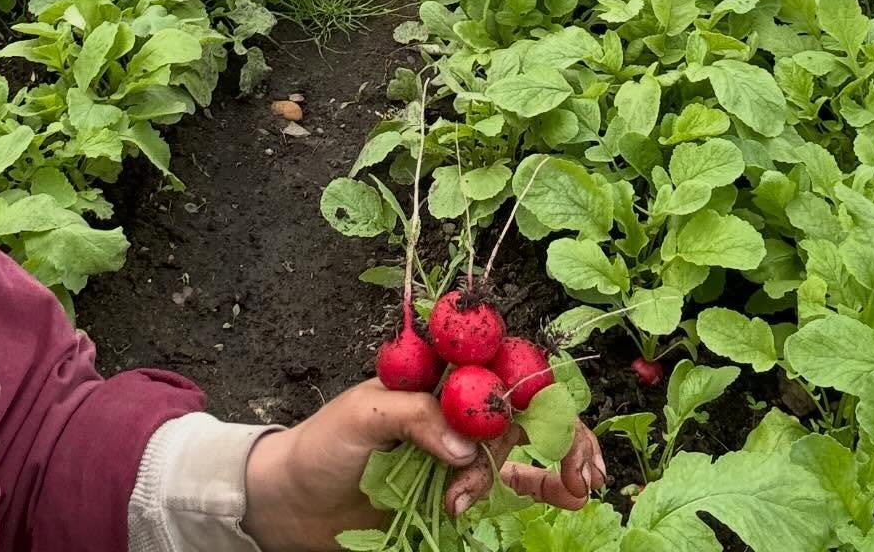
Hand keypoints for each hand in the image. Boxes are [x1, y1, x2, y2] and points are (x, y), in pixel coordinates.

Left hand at [241, 381, 604, 551]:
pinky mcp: (455, 491)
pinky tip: (531, 499)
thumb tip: (464, 443)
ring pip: (522, 453)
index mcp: (437, 376)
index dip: (539, 393)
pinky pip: (501, 491)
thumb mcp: (362, 416)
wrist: (295, 505)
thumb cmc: (322, 445)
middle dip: (561, 439)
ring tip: (565, 493)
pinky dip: (527, 495)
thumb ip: (414, 416)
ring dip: (547, 471)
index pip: (499, 369)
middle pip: (524, 412)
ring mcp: (458, 451)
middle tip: (578, 476)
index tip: (562, 427)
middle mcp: (456, 408)